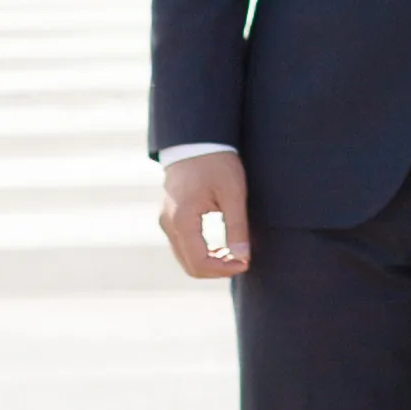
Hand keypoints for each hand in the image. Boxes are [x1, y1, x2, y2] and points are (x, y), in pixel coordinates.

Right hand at [159, 150, 251, 283]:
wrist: (196, 139)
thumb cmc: (216, 162)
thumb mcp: (233, 193)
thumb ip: (237, 227)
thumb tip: (243, 257)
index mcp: (182, 219)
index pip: (199, 263)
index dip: (224, 270)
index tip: (245, 262)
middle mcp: (168, 224)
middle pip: (189, 266)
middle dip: (216, 270)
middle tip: (242, 260)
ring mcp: (166, 221)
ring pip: (184, 259)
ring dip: (209, 263)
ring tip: (234, 254)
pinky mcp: (169, 218)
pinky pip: (182, 247)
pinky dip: (200, 253)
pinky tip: (220, 246)